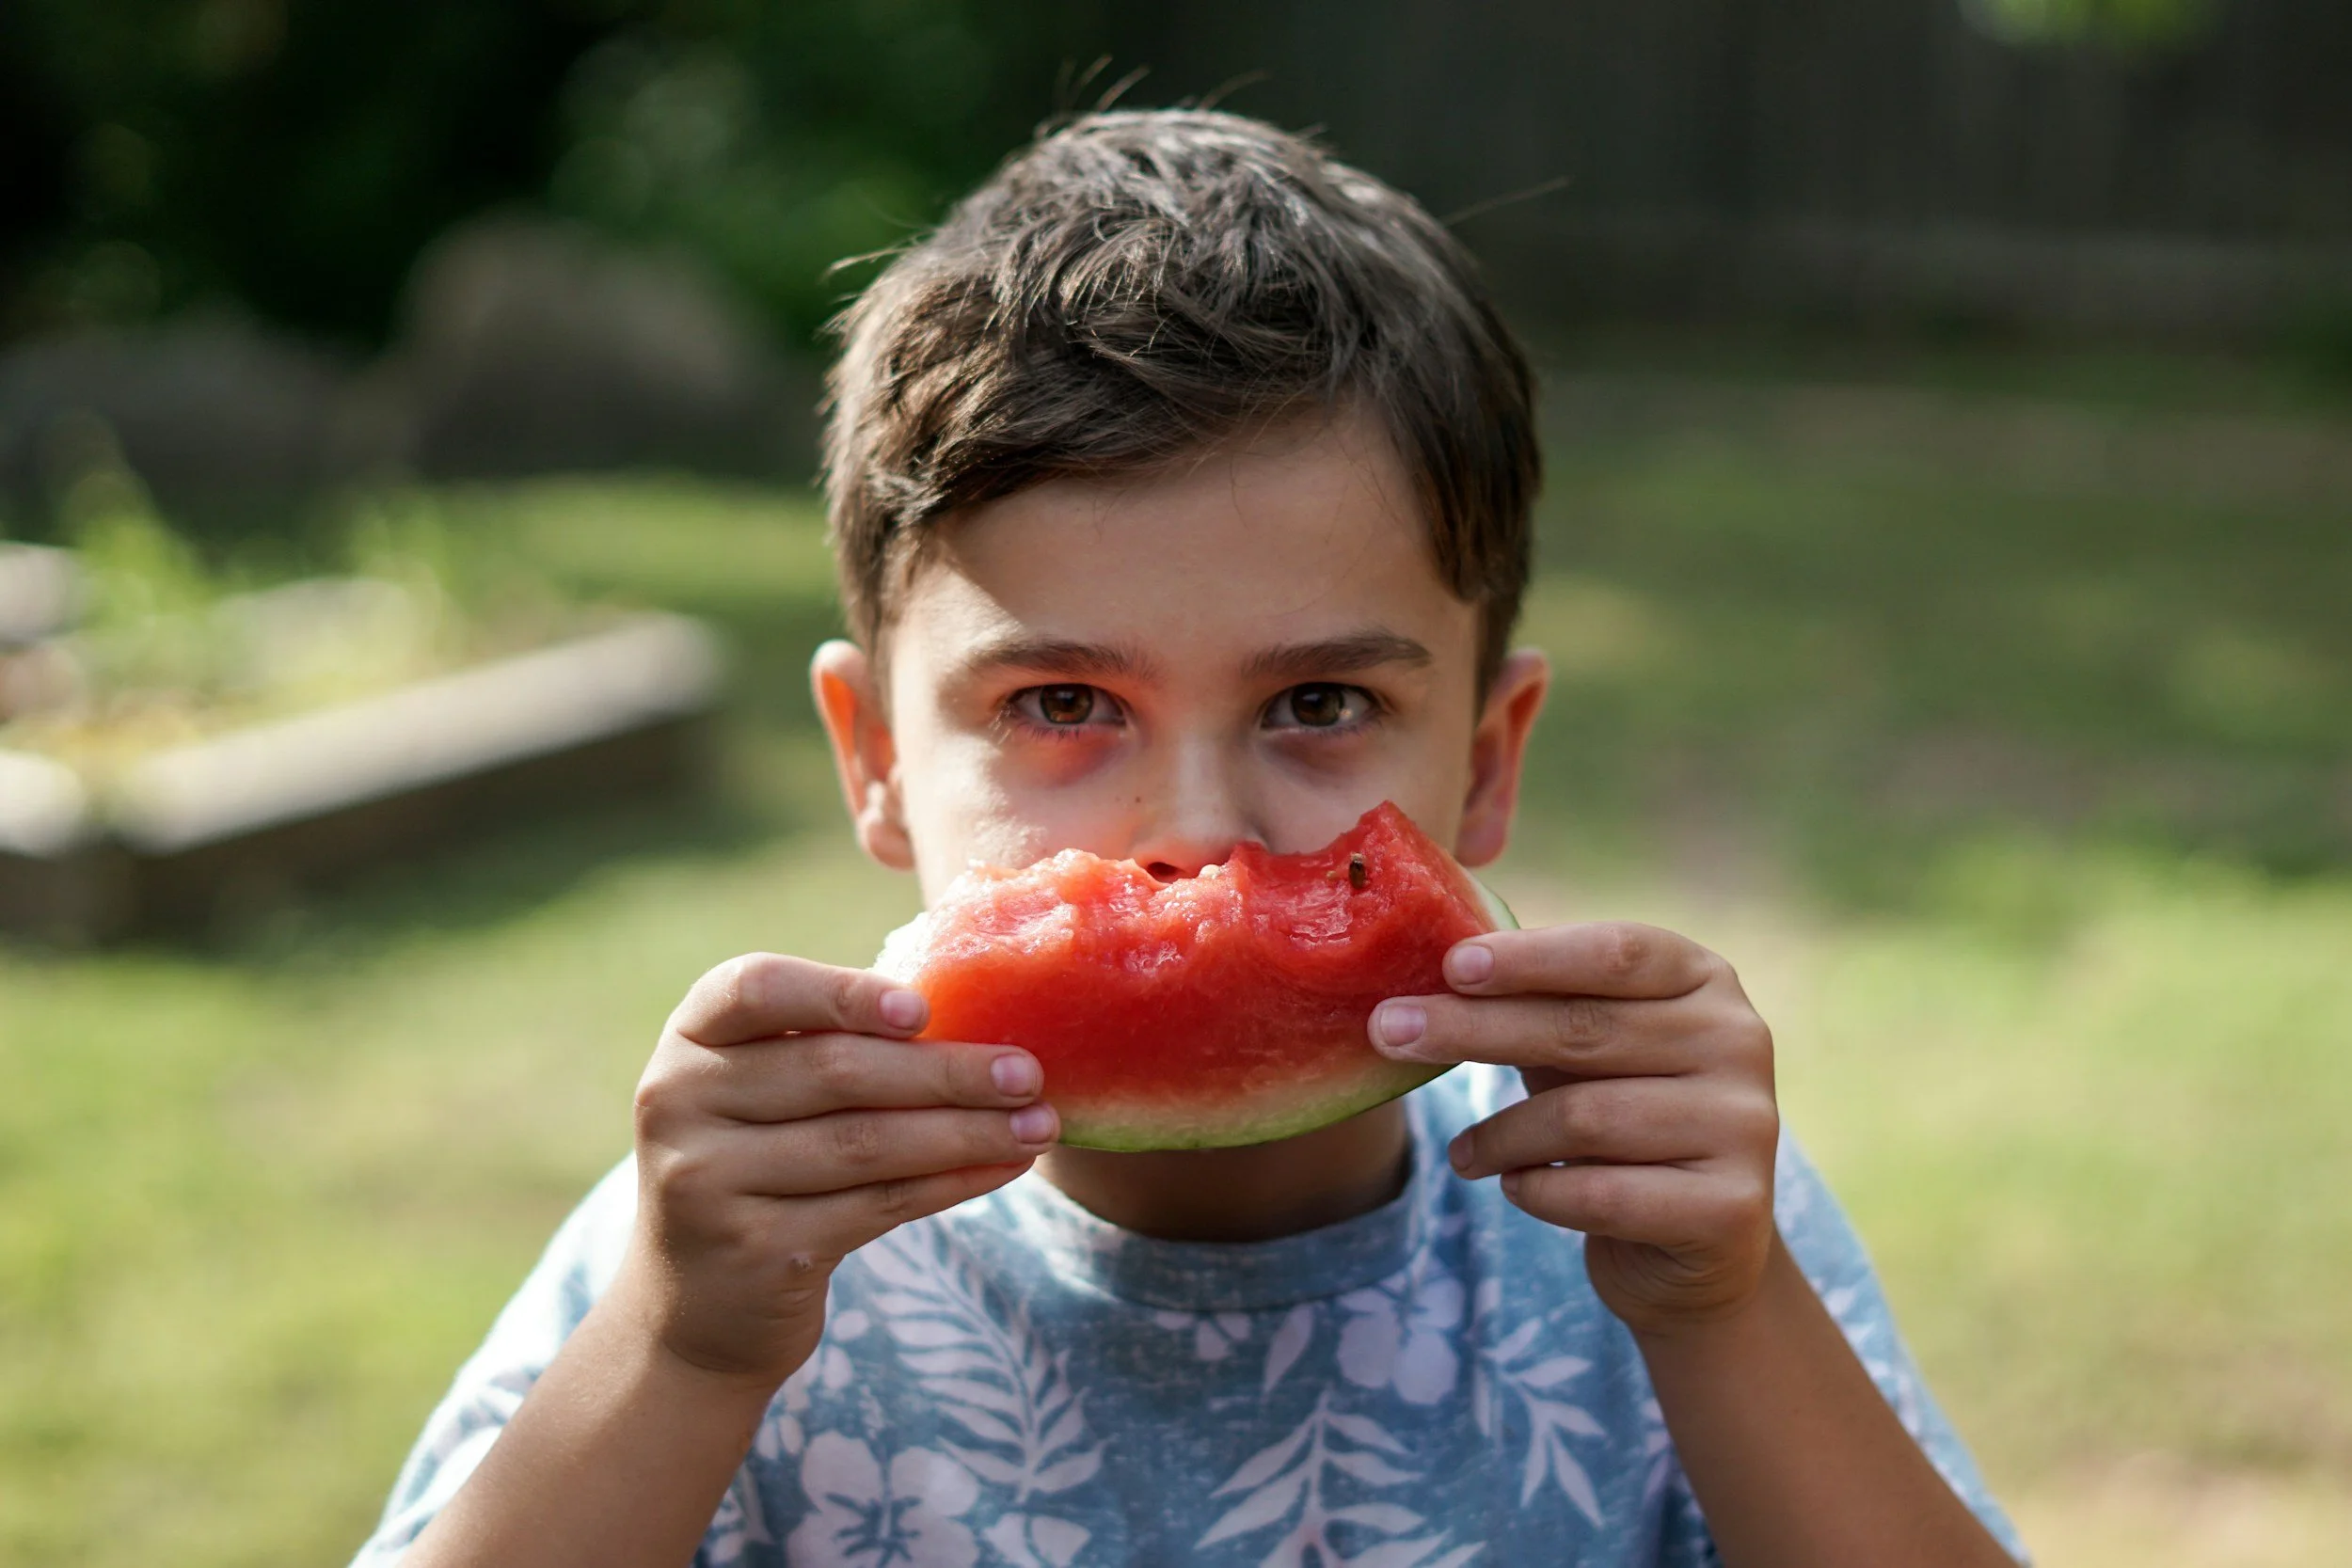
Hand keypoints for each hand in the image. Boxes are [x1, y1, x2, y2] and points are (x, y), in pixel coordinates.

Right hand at [621, 953, 1058, 1386]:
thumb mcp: (763, 1091)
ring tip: (1041, 1125)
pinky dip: (950, 1183)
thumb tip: (979, 1017)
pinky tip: (1003, 1167)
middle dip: (946, 1072)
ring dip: (967, 1132)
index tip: (924, 1010)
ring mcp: (709, 1182)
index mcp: (691, 1037)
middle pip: (834, 1071)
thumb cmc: (760, 1163)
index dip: (843, 993)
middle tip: (1029, 1072)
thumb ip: (831, 1043)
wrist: (696, 1306)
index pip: (755, 988)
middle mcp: (680, 1101)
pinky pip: (876, 1206)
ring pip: (865, 1144)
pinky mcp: (755, 1251)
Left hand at [1369, 923, 1779, 1336]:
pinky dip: (1537, 1191)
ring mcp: (1746, 1125)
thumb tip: (1428, 974)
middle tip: (1389, 1032)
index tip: (1451, 965)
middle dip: (1474, 1030)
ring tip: (1463, 1153)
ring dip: (1500, 1135)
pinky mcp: (1732, 1207)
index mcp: (1705, 981)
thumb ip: (1534, 1006)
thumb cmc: (1620, 1116)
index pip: (1615, 953)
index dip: (1531, 957)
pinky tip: (1515, 1186)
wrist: (1696, 1244)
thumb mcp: (1584, 1050)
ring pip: (1584, 1118)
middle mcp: (1739, 1041)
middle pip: (1585, 1030)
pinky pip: (1600, 1195)